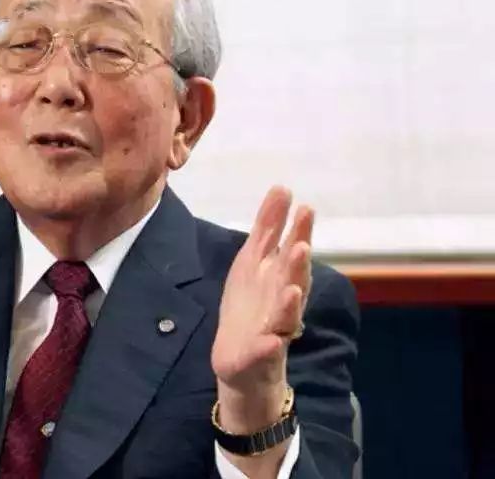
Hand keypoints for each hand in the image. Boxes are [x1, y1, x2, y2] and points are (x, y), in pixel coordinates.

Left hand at [211, 186, 312, 432]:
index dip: (296, 231)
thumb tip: (282, 187)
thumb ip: (268, 227)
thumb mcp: (253, 261)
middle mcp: (284, 300)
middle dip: (298, 264)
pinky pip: (267, 351)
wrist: (243, 359)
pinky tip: (271, 341)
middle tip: (300, 245)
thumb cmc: (252, 304)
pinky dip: (270, 346)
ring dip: (291, 303)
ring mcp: (276, 328)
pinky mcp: (263, 354)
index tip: (303, 207)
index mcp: (280, 276)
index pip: (290, 249)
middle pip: (294, 280)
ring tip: (293, 291)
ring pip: (288, 315)